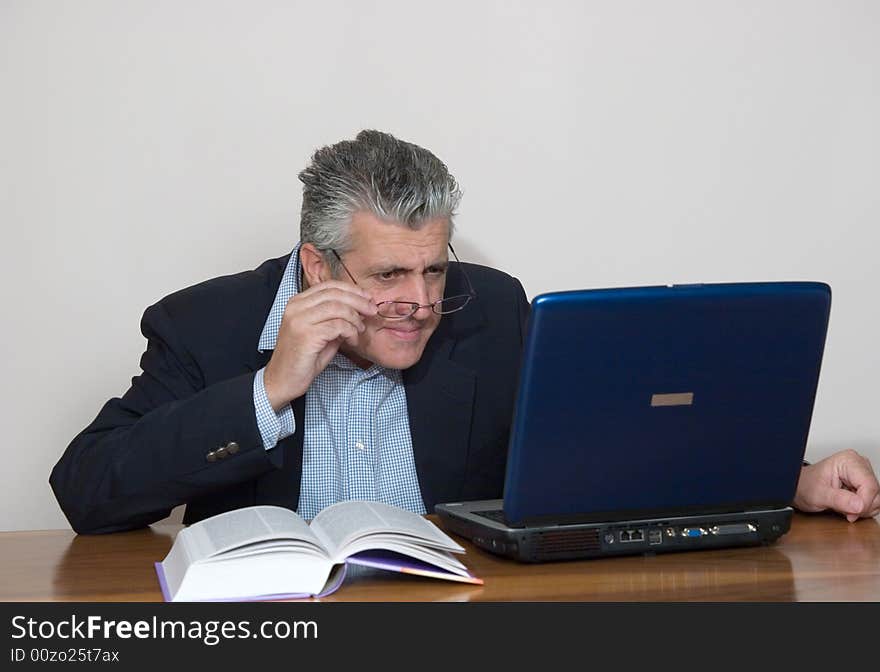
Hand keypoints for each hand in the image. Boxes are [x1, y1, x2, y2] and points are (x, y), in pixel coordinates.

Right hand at [263, 280, 376, 409]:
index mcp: (297, 303)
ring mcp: (299, 320)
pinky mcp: (306, 335)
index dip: (352, 290)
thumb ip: (335, 318)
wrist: (282, 381)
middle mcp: (296, 307)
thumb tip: (359, 309)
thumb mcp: (321, 332)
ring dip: (355, 319)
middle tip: (372, 311)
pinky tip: (352, 341)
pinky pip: (338, 326)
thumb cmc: (302, 359)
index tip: (367, 298)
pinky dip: (350, 332)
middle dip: (359, 301)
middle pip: (335, 294)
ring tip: (359, 330)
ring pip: (338, 308)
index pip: (328, 285)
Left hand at [793, 449, 879, 521]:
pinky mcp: (865, 483)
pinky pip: (874, 501)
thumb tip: (859, 505)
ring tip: (843, 506)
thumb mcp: (818, 495)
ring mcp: (864, 473)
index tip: (850, 514)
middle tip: (844, 511)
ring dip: (862, 509)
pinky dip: (863, 508)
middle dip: (862, 507)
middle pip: (876, 493)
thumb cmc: (806, 486)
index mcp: (848, 461)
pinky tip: (848, 505)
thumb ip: (838, 500)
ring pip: (877, 498)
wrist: (801, 486)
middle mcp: (859, 464)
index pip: (870, 486)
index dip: (863, 504)